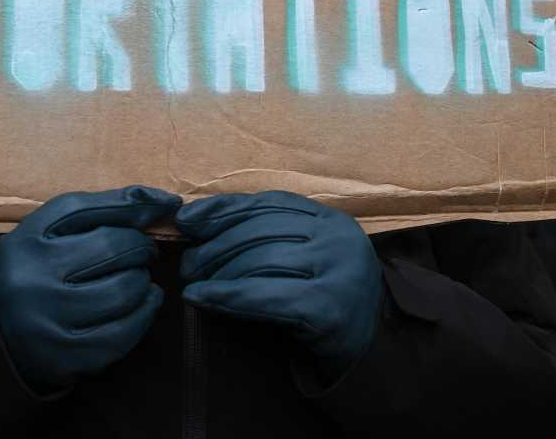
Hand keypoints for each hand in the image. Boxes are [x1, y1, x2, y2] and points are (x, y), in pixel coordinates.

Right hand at [0, 186, 180, 390]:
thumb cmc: (37, 269)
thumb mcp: (51, 231)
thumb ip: (101, 209)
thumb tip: (161, 202)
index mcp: (28, 238)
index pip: (91, 208)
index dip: (137, 203)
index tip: (166, 204)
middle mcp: (34, 278)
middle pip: (114, 247)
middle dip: (141, 246)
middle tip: (142, 251)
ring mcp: (48, 320)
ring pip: (124, 292)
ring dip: (144, 281)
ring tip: (138, 278)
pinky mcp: (64, 356)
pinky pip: (122, 334)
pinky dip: (145, 314)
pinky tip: (144, 303)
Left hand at [176, 191, 381, 375]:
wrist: (368, 351)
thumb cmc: (324, 298)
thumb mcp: (305, 256)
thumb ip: (268, 234)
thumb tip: (198, 219)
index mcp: (332, 219)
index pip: (269, 203)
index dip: (223, 208)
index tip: (186, 219)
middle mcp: (339, 239)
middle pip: (260, 231)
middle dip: (215, 245)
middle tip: (187, 263)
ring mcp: (337, 272)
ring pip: (260, 261)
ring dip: (217, 271)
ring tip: (192, 281)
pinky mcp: (327, 308)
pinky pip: (265, 296)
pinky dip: (227, 295)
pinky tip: (201, 297)